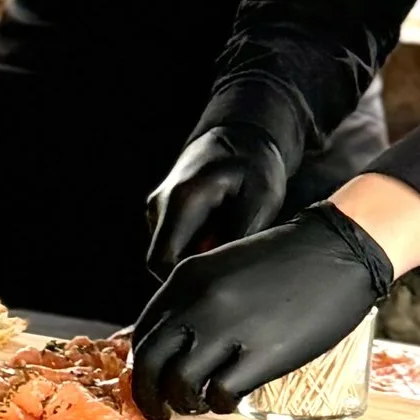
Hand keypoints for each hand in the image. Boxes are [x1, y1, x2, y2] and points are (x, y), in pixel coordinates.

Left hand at [132, 203, 394, 418]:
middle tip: (160, 412)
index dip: (139, 368)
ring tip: (202, 404)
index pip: (143, 335)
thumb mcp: (224, 268)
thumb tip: (175, 345)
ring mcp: (229, 329)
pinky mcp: (262, 355)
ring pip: (180, 386)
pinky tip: (232, 398)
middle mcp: (198, 303)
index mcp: (185, 278)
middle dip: (149, 397)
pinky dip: (221, 404)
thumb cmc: (288, 259)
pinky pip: (222, 396)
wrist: (339, 249)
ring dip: (187, 403)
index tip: (149, 384)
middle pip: (150, 365)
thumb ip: (195, 299)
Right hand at [146, 123, 289, 273]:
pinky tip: (221, 236)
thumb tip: (223, 272)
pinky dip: (196, 249)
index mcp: (181, 200)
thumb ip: (240, 234)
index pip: (161, 262)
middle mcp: (160, 205)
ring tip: (230, 244)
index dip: (185, 282)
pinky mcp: (163, 213)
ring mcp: (158, 209)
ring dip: (196, 259)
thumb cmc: (256, 166)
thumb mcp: (261, 197)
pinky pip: (174, 245)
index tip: (219, 283)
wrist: (241, 136)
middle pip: (162, 263)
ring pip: (169, 255)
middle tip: (231, 266)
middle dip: (194, 272)